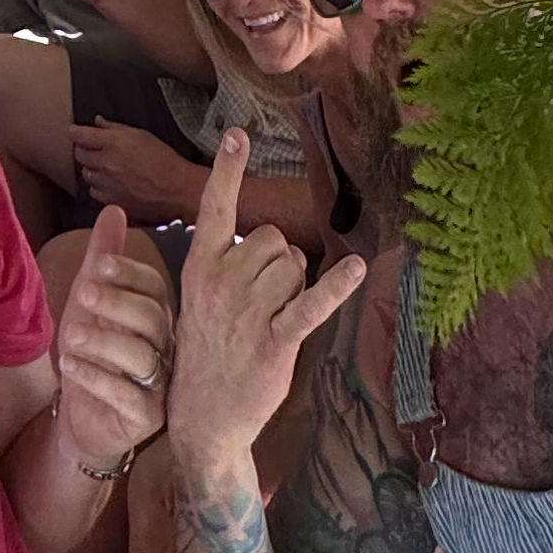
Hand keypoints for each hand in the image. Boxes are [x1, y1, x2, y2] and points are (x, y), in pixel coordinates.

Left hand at [52, 203, 173, 474]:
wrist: (81, 420)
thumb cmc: (93, 355)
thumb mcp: (90, 304)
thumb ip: (102, 260)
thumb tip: (114, 210)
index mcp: (157, 317)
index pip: (155, 289)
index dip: (130, 274)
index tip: (100, 264)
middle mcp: (166, 349)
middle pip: (153, 319)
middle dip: (116, 303)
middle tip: (82, 293)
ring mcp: (161, 385)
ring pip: (142, 357)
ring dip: (103, 341)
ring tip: (70, 335)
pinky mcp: (147, 418)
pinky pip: (129, 397)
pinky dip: (98, 378)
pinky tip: (70, 366)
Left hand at [70, 118, 207, 222]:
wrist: (177, 190)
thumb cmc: (164, 160)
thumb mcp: (142, 135)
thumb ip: (116, 128)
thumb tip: (98, 122)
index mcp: (114, 143)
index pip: (80, 135)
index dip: (74, 132)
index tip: (74, 131)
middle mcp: (106, 163)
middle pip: (79, 155)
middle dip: (83, 150)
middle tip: (92, 149)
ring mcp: (107, 184)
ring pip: (86, 175)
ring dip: (91, 169)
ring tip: (105, 167)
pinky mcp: (111, 201)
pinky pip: (94, 192)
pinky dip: (99, 187)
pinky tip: (110, 183)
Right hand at [167, 133, 363, 476]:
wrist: (202, 417)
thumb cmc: (206, 353)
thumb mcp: (201, 300)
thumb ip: (230, 265)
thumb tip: (278, 245)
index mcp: (198, 268)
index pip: (214, 208)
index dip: (227, 170)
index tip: (237, 135)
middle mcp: (220, 283)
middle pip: (273, 239)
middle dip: (280, 261)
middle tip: (262, 301)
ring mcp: (247, 312)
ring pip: (294, 266)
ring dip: (296, 286)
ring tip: (272, 318)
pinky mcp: (276, 340)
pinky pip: (311, 303)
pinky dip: (335, 285)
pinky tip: (355, 267)